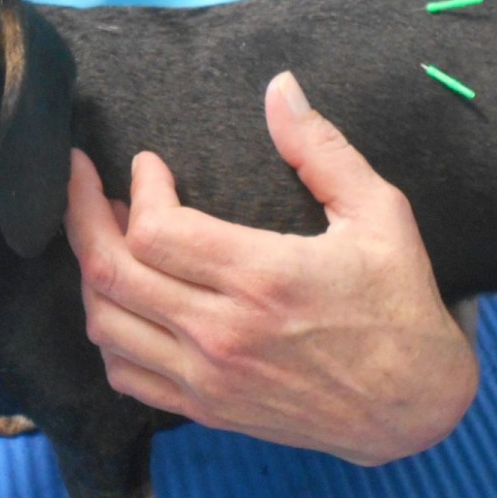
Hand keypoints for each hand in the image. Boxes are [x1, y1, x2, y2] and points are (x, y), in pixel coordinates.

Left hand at [65, 71, 476, 465]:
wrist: (413, 407)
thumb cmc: (399, 304)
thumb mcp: (379, 213)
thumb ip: (321, 149)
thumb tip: (280, 87)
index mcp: (263, 278)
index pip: (154, 231)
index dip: (138, 188)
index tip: (148, 165)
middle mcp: (223, 333)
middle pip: (111, 273)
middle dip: (83, 214)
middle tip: (83, 180)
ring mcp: (209, 378)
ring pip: (105, 324)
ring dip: (90, 272)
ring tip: (103, 234)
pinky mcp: (207, 409)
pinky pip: (124, 375)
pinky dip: (107, 334)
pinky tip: (122, 300)